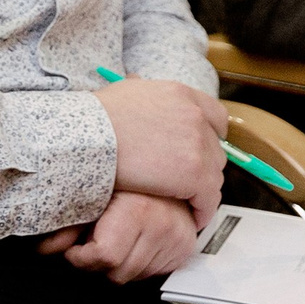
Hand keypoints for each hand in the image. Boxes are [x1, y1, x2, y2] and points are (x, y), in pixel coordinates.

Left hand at [40, 191, 200, 281]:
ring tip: (115, 238)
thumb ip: (68, 225)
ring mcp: (176, 239)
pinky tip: (135, 242)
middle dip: (100, 263)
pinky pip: (154, 273)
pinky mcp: (185, 248)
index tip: (75, 250)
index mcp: (137, 210)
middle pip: (118, 272)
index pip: (104, 256)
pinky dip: (140, 263)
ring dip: (120, 265)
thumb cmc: (128, 179)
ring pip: (135, 276)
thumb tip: (44, 249)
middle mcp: (161, 226)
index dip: (82, 257)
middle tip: (94, 242)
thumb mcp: (93, 195)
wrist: (167, 170)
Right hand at [93, 74, 225, 223]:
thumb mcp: (126, 91)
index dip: (209, 137)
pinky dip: (202, 211)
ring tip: (187, 203)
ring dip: (202, 191)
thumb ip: (144, 93)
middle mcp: (195, 116)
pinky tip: (191, 218)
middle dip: (203, 167)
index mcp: (181, 94)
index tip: (199, 152)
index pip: (216, 117)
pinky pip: (209, 199)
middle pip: (215, 149)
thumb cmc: (96, 118)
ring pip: (214, 176)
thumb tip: (137, 85)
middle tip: (187, 183)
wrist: (88, 138)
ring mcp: (198, 145)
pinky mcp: (195, 174)